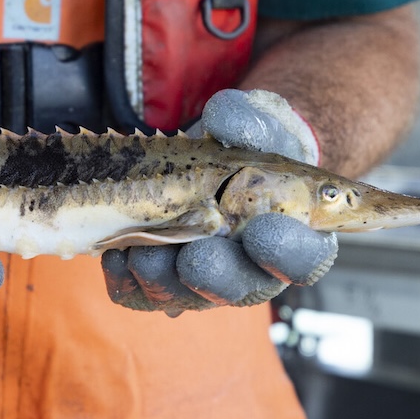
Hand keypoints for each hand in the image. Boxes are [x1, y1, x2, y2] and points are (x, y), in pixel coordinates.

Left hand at [102, 89, 337, 314]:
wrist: (203, 159)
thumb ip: (250, 122)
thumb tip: (226, 121)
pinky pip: (136, 293)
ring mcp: (201, 282)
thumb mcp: (257, 123)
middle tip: (197, 255)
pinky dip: (123, 276)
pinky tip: (116, 253)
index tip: (264, 231)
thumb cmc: (245, 146)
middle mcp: (248, 270)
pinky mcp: (157, 283)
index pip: (303, 260)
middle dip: (213, 275)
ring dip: (160, 276)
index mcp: (291, 236)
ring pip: (180, 296)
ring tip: (143, 252)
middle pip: (236, 290)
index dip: (287, 253)